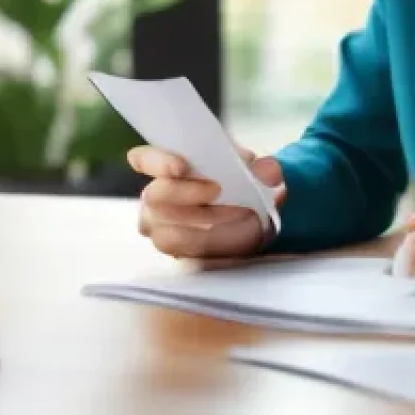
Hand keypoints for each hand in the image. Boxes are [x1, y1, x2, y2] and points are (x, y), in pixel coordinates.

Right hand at [127, 144, 285, 259]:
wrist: (248, 216)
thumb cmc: (238, 183)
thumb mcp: (252, 169)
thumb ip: (262, 168)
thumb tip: (270, 171)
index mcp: (165, 167)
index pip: (144, 159)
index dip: (156, 161)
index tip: (180, 166)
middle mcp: (154, 198)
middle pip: (156, 196)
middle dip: (188, 193)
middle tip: (217, 189)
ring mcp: (159, 229)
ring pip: (170, 233)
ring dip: (207, 225)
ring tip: (240, 215)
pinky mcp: (175, 254)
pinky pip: (188, 255)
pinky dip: (217, 245)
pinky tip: (238, 235)